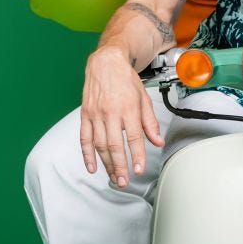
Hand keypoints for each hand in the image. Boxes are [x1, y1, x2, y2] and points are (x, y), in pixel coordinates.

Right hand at [80, 47, 163, 185]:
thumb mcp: (143, 98)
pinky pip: (84, 138)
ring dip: (106, 164)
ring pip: (100, 145)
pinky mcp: (85, 115)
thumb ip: (150, 122)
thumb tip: (157, 141)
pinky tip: (92, 167)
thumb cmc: (125, 79)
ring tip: (113, 177)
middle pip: (115, 145)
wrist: (105, 62)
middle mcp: (111, 112)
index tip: (139, 169)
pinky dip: (87, 155)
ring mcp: (96, 114)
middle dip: (120, 166)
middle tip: (124, 181)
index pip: (134, 137)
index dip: (137, 155)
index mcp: (128, 108)